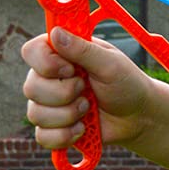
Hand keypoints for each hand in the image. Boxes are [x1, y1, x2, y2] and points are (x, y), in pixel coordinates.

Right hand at [21, 28, 149, 151]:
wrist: (138, 118)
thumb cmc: (127, 84)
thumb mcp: (110, 64)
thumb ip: (83, 49)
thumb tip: (55, 33)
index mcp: (61, 53)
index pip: (31, 51)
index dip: (46, 64)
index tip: (71, 70)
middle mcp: (50, 77)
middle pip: (31, 87)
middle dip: (64, 94)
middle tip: (87, 90)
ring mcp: (49, 103)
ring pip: (35, 114)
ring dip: (68, 115)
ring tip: (88, 109)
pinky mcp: (53, 128)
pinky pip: (42, 136)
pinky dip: (65, 136)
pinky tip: (82, 129)